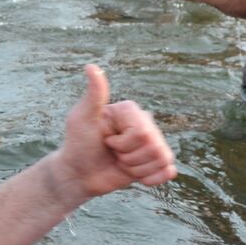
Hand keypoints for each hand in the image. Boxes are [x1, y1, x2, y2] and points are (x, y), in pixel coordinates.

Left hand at [52, 65, 175, 199]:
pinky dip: (151, 178)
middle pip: (154, 146)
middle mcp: (145, 123)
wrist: (79, 173)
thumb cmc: (77, 144)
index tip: (106, 140)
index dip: (123, 143)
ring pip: (162, 159)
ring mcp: (152, 143)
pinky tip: (136, 175)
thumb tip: (91, 66)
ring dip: (137, 168)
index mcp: (131, 111)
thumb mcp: (81, 118)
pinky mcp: (155, 161)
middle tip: (113, 153)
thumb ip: (93, 95)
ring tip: (121, 162)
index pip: (143, 132)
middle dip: (129, 157)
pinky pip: (168, 171)